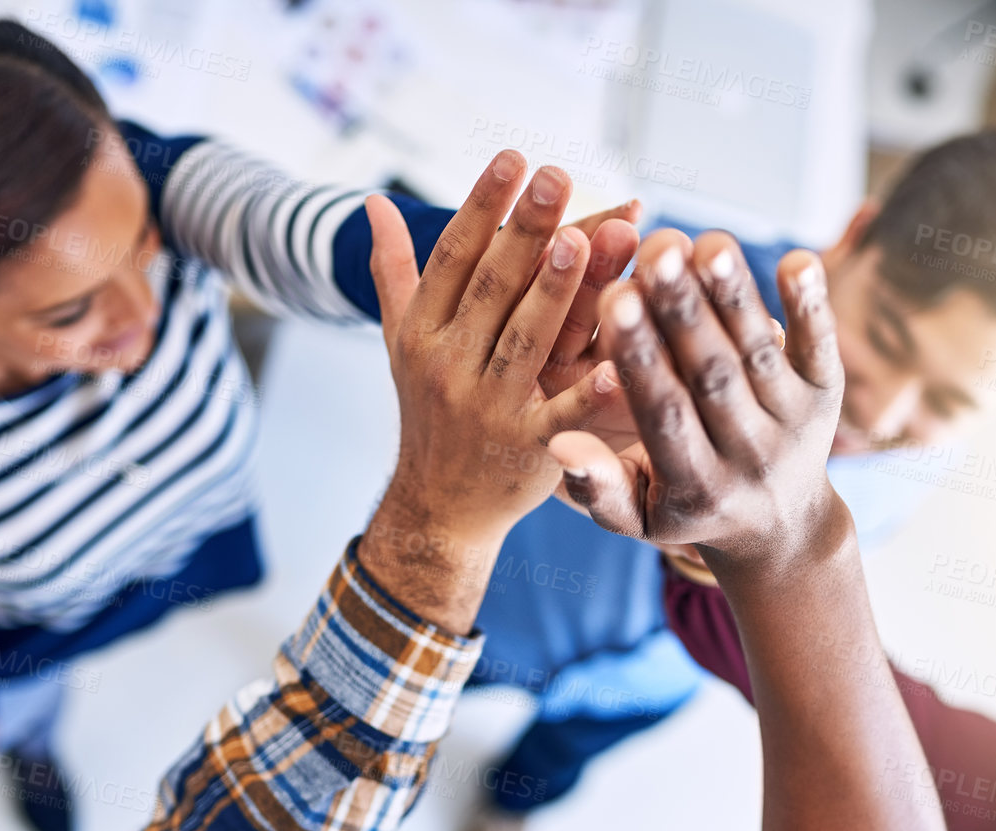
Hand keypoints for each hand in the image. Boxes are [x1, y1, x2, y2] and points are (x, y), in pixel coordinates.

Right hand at [358, 151, 621, 630]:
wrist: (437, 508)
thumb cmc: (428, 413)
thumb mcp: (401, 342)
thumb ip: (394, 271)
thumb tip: (372, 201)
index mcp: (423, 332)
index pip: (453, 257)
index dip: (482, 206)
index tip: (513, 157)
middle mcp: (448, 366)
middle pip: (490, 289)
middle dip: (523, 231)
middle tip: (555, 176)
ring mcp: (486, 409)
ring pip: (524, 342)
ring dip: (554, 292)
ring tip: (583, 238)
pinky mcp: (527, 450)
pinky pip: (562, 417)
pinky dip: (590, 393)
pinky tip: (622, 362)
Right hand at [548, 229, 846, 574]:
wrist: (782, 525)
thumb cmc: (687, 506)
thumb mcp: (637, 515)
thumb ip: (597, 486)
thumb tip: (559, 442)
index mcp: (695, 486)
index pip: (665, 415)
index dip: (641, 358)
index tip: (614, 300)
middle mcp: (749, 455)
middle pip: (713, 376)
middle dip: (684, 312)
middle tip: (657, 250)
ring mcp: (793, 423)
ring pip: (759, 352)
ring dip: (736, 296)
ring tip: (709, 242)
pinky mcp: (827, 393)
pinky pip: (820, 346)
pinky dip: (811, 304)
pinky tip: (798, 260)